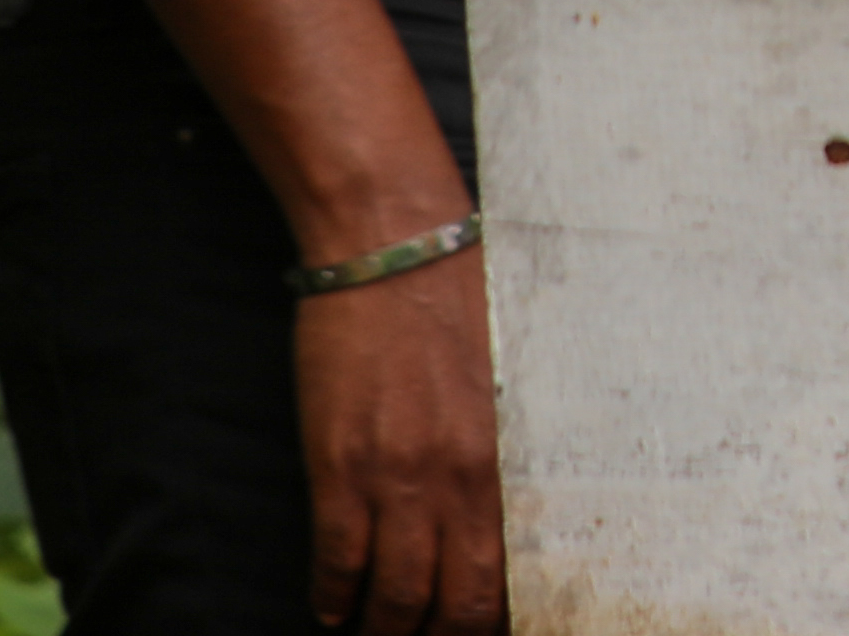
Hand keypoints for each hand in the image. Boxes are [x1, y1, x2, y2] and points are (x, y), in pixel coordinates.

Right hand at [295, 250, 503, 635]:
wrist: (397, 251)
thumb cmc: (464, 303)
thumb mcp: (511, 380)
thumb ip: (510, 446)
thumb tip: (512, 505)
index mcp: (513, 456)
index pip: (515, 571)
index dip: (500, 618)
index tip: (486, 629)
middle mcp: (462, 479)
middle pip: (460, 602)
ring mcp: (398, 477)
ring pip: (398, 595)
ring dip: (388, 630)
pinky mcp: (340, 466)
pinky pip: (338, 559)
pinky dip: (334, 597)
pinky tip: (333, 610)